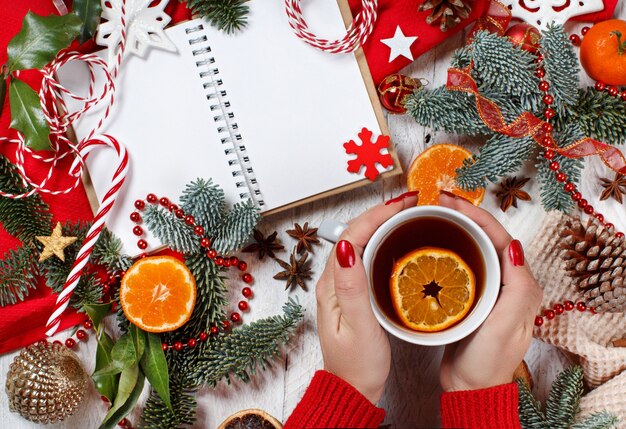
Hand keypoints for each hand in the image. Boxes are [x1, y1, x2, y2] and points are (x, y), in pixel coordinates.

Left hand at [315, 192, 418, 403]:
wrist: (353, 388)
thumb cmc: (356, 364)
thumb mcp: (358, 327)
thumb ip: (352, 287)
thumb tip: (347, 246)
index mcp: (332, 284)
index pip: (352, 236)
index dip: (378, 214)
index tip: (403, 203)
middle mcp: (334, 280)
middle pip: (355, 233)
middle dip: (382, 213)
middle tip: (411, 203)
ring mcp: (344, 286)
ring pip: (361, 243)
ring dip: (382, 224)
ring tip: (407, 214)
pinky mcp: (354, 293)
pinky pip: (367, 257)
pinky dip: (383, 242)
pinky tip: (398, 241)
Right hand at [438, 192, 542, 391]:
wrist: (470, 387)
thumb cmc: (488, 361)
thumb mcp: (505, 326)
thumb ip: (518, 287)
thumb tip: (513, 245)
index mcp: (520, 285)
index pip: (500, 237)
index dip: (476, 215)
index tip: (450, 202)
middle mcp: (507, 283)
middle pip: (486, 238)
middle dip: (464, 215)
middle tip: (437, 202)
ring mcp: (488, 289)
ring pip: (473, 248)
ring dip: (456, 229)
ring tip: (433, 216)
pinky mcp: (471, 297)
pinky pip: (462, 264)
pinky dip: (448, 248)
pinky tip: (430, 246)